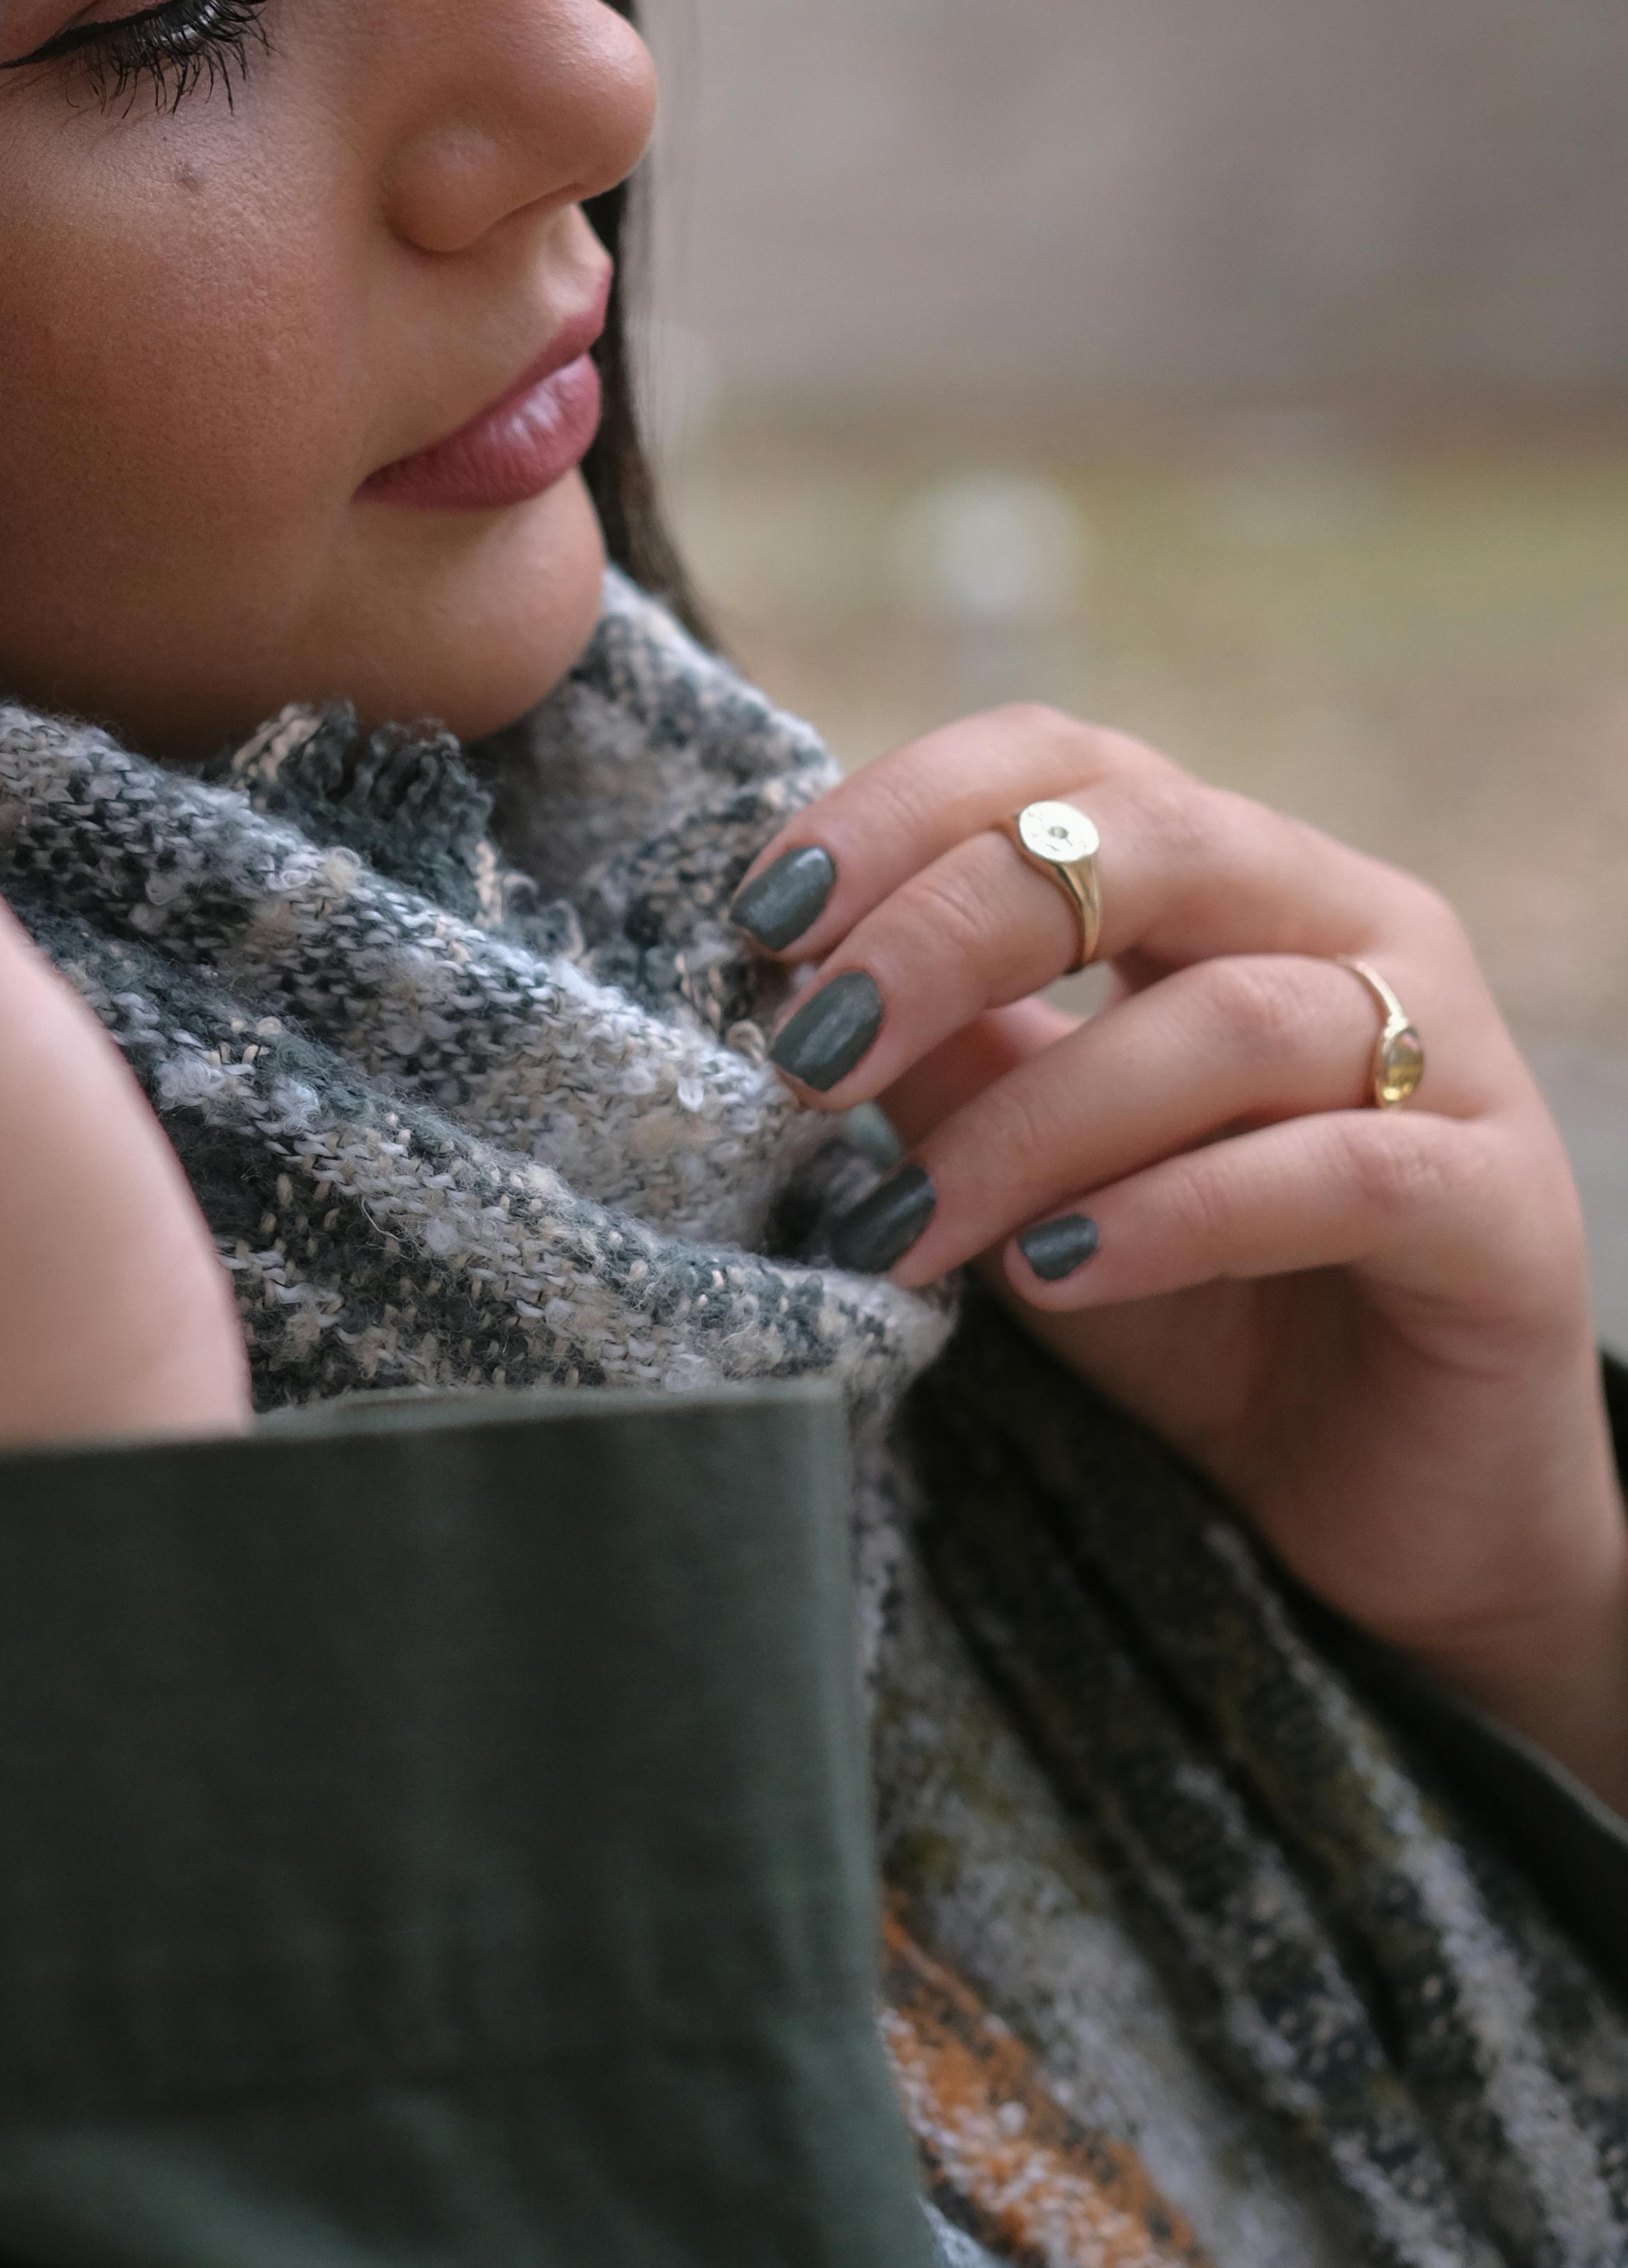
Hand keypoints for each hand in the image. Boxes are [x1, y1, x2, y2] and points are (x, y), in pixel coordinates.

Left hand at [737, 713, 1621, 1799]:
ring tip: (901, 1223)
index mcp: (1234, 882)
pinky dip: (1173, 1216)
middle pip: (1149, 843)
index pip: (1067, 763)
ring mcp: (1451, 1057)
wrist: (1390, 1504)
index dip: (907, 812)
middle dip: (949, 934)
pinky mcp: (1504, 1209)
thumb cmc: (1199, 1310)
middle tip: (809, 1057)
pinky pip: (1335, 1170)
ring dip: (1033, 1120)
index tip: (763, 920)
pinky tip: (1054, 1277)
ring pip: (1228, 1020)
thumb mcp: (1034, 1171)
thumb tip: (789, 987)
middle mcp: (1355, 928)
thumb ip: (947, 1062)